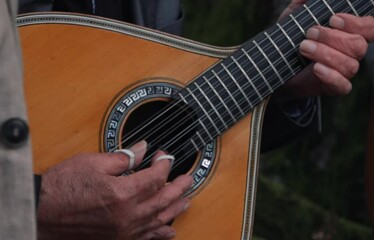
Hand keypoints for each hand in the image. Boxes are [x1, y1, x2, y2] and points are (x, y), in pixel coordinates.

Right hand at [37, 140, 192, 239]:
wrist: (41, 212)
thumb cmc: (63, 188)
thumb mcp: (93, 162)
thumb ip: (124, 157)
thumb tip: (143, 149)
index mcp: (123, 193)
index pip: (155, 177)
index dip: (163, 164)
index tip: (164, 156)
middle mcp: (128, 215)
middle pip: (163, 199)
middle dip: (179, 187)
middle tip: (188, 178)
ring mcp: (124, 231)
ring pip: (159, 220)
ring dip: (176, 209)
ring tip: (186, 200)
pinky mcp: (117, 239)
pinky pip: (146, 239)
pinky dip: (160, 234)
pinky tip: (169, 231)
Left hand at [277, 0, 373, 99]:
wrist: (277, 65)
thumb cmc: (292, 37)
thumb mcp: (294, 16)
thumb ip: (304, 3)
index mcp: (350, 33)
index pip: (370, 28)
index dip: (357, 23)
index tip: (333, 19)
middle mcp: (352, 52)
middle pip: (359, 46)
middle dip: (333, 38)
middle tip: (310, 32)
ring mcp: (345, 71)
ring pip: (350, 65)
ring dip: (326, 54)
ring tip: (304, 47)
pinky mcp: (335, 87)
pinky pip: (343, 86)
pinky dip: (331, 76)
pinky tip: (316, 68)